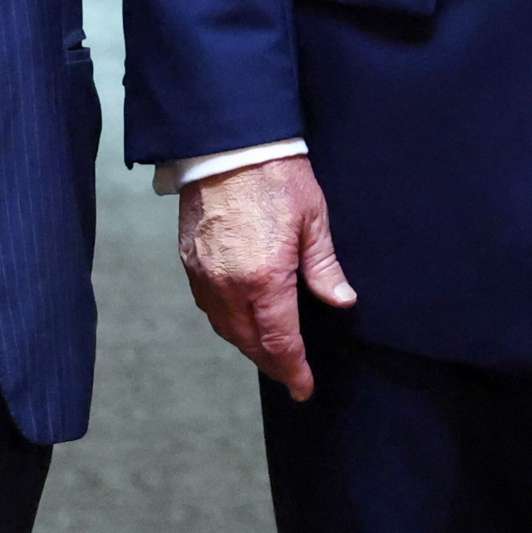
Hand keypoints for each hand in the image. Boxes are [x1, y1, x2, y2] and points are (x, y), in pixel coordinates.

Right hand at [179, 156, 356, 400]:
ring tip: (269, 353)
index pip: (280, 342)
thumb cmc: (275, 176)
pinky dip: (226, 322)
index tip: (304, 388)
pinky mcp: (189, 261)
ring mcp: (204, 276)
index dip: (294, 370)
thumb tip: (342, 301)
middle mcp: (229, 286)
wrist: (226, 144)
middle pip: (250, 343)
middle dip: (273, 365)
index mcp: (265, 279)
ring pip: (225, 329)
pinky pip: (208, 306)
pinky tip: (241, 320)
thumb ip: (324, 268)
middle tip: (291, 376)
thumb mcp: (313, 220)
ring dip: (248, 346)